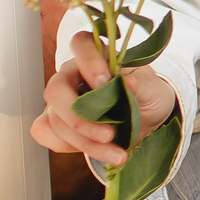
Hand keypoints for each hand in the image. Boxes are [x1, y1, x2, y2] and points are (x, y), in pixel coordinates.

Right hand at [33, 31, 177, 167]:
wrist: (146, 120)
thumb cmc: (146, 96)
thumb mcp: (152, 88)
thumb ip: (141, 85)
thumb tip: (128, 84)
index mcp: (97, 56)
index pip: (81, 45)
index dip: (89, 62)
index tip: (106, 82)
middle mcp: (71, 76)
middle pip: (55, 90)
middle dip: (80, 119)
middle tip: (109, 135)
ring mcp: (60, 100)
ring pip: (56, 120)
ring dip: (86, 142)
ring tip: (118, 154)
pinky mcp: (55, 123)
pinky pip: (46, 134)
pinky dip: (70, 147)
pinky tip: (97, 152)